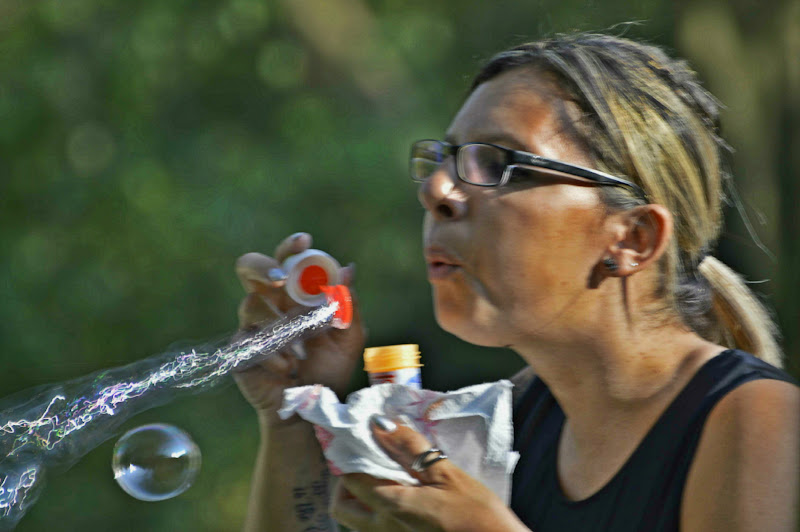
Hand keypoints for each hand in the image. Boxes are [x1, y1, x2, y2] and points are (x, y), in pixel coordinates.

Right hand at [232, 233, 365, 425]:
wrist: (311, 411)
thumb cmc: (329, 372)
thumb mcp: (348, 338)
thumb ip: (348, 304)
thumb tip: (348, 269)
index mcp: (294, 295)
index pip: (286, 261)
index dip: (290, 247)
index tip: (304, 241)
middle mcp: (270, 304)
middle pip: (248, 268)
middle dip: (260, 266)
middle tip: (277, 279)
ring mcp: (252, 325)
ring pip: (250, 304)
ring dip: (279, 327)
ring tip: (299, 353)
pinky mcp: (239, 349)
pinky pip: (248, 339)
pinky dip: (273, 354)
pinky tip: (286, 369)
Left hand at [331, 417, 527, 531]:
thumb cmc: (477, 513)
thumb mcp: (446, 473)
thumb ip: (409, 447)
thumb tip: (379, 423)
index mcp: (390, 506)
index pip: (349, 477)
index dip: (348, 454)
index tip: (359, 437)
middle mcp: (381, 529)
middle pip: (341, 506)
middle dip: (345, 482)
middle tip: (368, 462)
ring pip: (357, 519)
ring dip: (362, 496)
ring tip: (388, 475)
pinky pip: (376, 527)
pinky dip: (379, 508)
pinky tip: (404, 493)